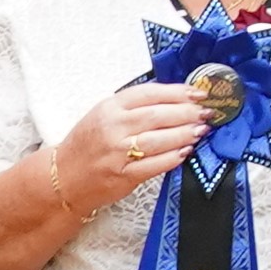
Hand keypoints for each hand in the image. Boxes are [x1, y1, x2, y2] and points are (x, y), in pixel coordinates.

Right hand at [46, 79, 217, 207]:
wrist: (63, 177)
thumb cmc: (88, 144)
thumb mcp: (104, 115)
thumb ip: (135, 106)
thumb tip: (175, 99)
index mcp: (109, 107)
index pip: (150, 93)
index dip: (178, 92)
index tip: (198, 94)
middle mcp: (113, 127)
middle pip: (159, 115)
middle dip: (188, 113)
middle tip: (206, 113)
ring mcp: (118, 152)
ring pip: (160, 139)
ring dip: (186, 134)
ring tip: (201, 130)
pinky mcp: (123, 176)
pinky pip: (155, 165)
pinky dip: (174, 157)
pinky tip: (186, 151)